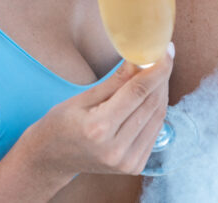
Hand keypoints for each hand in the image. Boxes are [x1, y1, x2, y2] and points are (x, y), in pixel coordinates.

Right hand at [21, 47, 173, 179]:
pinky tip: (152, 95)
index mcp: (99, 128)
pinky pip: (154, 131)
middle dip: (161, 77)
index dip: (156, 70)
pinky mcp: (134, 166)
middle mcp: (116, 148)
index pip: (138, 92)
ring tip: (158, 73)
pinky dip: (156, 110)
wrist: (51, 159)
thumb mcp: (82, 97)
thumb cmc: (61, 124)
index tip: (166, 51)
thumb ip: (115, 81)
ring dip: (161, 92)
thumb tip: (140, 59)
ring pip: (157, 118)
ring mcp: (127, 161)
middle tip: (164, 56)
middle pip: (151, 104)